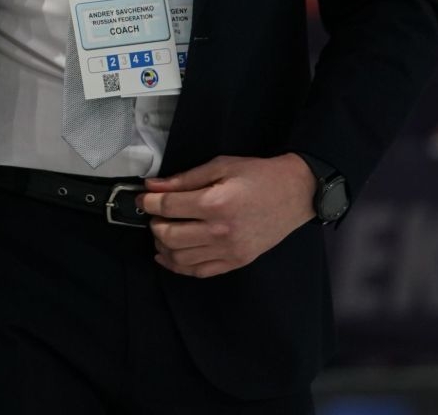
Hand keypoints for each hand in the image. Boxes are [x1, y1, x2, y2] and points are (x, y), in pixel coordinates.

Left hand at [140, 153, 315, 278]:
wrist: (295, 194)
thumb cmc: (258, 175)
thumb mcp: (220, 166)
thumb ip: (184, 178)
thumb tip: (153, 186)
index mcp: (215, 203)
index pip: (168, 207)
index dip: (148, 202)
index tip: (142, 197)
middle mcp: (220, 231)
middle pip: (169, 235)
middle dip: (153, 224)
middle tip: (154, 213)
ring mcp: (229, 251)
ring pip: (180, 258)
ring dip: (162, 245)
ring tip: (162, 231)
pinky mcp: (236, 262)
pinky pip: (199, 271)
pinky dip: (178, 266)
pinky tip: (169, 255)